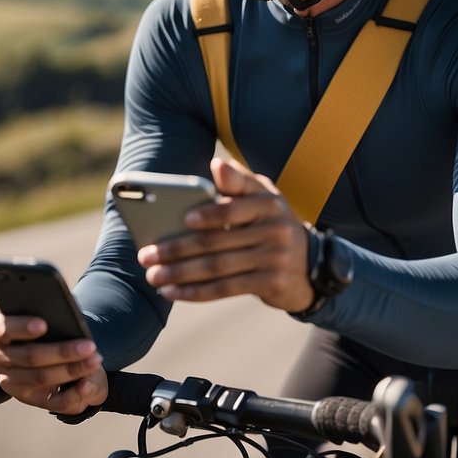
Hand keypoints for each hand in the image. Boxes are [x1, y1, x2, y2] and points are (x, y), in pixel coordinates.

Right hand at [0, 313, 107, 413]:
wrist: (41, 353)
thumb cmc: (40, 330)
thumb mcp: (38, 321)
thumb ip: (47, 319)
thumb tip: (67, 322)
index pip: (3, 329)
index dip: (22, 327)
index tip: (43, 324)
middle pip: (30, 356)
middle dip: (62, 352)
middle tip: (88, 345)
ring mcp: (10, 382)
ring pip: (41, 378)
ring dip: (71, 370)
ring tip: (93, 361)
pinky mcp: (28, 398)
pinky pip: (51, 401)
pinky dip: (72, 393)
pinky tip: (86, 383)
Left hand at [137, 156, 314, 312]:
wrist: (311, 262)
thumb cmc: (272, 222)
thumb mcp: (262, 196)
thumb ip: (238, 182)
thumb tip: (215, 164)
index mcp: (268, 202)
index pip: (234, 207)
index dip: (210, 214)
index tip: (184, 219)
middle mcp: (274, 229)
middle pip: (217, 241)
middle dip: (177, 249)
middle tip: (146, 256)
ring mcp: (274, 258)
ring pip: (218, 267)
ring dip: (181, 274)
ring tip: (154, 276)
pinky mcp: (270, 283)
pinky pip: (226, 288)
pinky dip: (196, 292)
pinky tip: (173, 292)